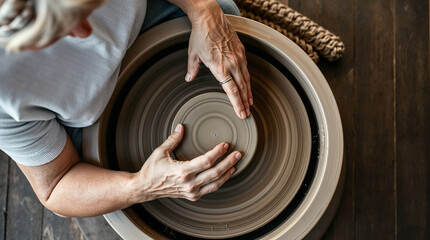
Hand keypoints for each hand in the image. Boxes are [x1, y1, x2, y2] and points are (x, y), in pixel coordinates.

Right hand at [133, 124, 240, 201]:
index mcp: (182, 171)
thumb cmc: (152, 170)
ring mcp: (192, 191)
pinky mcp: (192, 196)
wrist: (145, 188)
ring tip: (235, 163)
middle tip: (238, 153)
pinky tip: (226, 173)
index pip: (206, 161)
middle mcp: (189, 183)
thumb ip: (172, 139)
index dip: (218, 153)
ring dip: (228, 173)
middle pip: (215, 173)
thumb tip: (181, 127)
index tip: (225, 145)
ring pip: (216, 183)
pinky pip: (210, 189)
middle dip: (229, 162)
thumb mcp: (160, 152)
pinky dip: (220, 181)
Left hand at [184, 1, 252, 118]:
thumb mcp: (193, 55)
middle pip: (242, 89)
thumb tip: (189, 78)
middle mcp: (232, 64)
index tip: (241, 114)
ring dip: (248, 93)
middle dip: (245, 103)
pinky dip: (248, 80)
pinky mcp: (241, 51)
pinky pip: (246, 69)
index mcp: (219, 69)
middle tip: (247, 114)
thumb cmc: (200, 35)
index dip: (237, 104)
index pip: (232, 91)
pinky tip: (248, 85)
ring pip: (246, 80)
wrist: (210, 17)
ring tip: (250, 103)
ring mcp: (238, 57)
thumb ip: (193, 69)